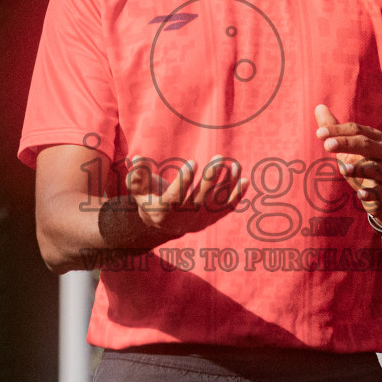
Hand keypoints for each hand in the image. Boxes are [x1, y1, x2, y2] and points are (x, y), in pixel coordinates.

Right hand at [125, 156, 247, 238]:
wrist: (162, 223)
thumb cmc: (149, 198)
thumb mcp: (137, 189)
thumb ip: (137, 175)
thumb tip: (137, 158)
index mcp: (163, 212)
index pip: (175, 198)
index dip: (184, 181)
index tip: (193, 162)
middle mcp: (183, 220)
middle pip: (200, 199)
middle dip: (211, 179)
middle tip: (218, 159)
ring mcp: (200, 221)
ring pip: (217, 203)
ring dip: (228, 183)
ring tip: (234, 163)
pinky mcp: (212, 219)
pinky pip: (227, 208)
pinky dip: (238, 195)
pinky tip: (245, 179)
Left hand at [314, 105, 381, 224]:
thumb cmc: (363, 165)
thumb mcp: (348, 148)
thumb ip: (335, 129)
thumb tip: (319, 106)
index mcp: (374, 138)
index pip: (355, 130)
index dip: (337, 130)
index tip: (319, 133)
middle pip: (365, 144)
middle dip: (346, 144)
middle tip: (327, 145)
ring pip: (376, 168)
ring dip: (360, 168)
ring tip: (344, 169)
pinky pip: (380, 192)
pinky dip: (371, 193)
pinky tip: (361, 194)